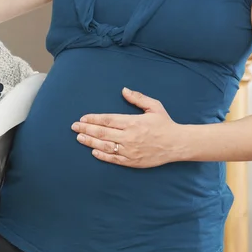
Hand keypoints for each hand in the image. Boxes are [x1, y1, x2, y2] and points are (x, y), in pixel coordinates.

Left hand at [71, 88, 186, 167]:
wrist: (177, 144)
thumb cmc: (165, 124)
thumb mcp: (154, 106)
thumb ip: (138, 98)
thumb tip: (124, 90)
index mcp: (133, 122)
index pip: (107, 120)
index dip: (93, 119)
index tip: (82, 118)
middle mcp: (129, 136)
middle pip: (102, 132)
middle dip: (86, 129)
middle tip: (74, 127)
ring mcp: (130, 150)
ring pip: (105, 146)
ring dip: (90, 142)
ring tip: (79, 138)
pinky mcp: (132, 161)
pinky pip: (113, 159)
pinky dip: (102, 155)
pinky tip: (93, 151)